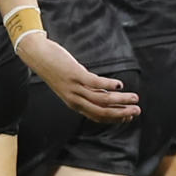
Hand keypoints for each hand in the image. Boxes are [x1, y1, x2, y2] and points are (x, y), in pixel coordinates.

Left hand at [16, 33, 139, 123]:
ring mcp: (75, 88)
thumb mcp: (72, 84)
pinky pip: (96, 83)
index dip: (115, 118)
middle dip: (121, 112)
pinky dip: (110, 85)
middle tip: (137, 111)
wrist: (38, 56)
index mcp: (75, 104)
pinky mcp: (76, 75)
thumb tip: (108, 93)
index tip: (129, 117)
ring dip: (121, 100)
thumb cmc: (56, 68)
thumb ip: (88, 91)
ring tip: (134, 97)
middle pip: (102, 111)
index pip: (98, 116)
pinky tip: (120, 84)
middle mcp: (75, 99)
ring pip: (102, 99)